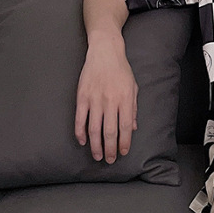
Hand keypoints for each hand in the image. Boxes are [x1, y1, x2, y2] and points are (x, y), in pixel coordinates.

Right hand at [75, 39, 137, 163]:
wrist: (105, 52)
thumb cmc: (122, 70)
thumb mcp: (133, 88)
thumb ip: (133, 108)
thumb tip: (133, 128)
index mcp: (125, 99)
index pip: (125, 126)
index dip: (124, 142)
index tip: (123, 152)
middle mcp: (110, 101)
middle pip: (110, 131)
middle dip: (111, 148)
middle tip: (110, 160)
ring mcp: (94, 99)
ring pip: (94, 128)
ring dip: (96, 145)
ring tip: (98, 155)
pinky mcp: (82, 96)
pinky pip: (80, 118)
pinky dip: (80, 132)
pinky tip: (83, 141)